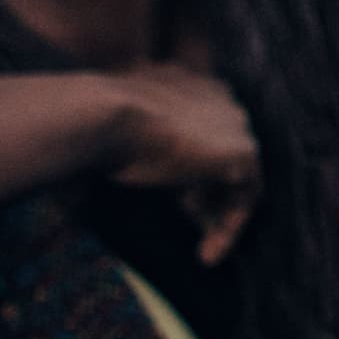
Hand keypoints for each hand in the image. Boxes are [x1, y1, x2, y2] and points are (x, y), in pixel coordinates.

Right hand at [103, 61, 261, 265]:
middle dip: (208, 187)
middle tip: (187, 216)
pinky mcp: (243, 153)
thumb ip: (126, 141)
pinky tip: (205, 255)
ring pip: (239, 175)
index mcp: (188, 82)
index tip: (173, 196)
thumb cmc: (90, 126)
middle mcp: (218, 95)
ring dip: (218, 211)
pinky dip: (229, 228)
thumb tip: (93, 182)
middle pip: (226, 149)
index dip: (191, 163)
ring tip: (198, 244)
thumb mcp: (111, 130)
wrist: (103, 117)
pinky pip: (248, 197)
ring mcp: (235, 122)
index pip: (204, 125)